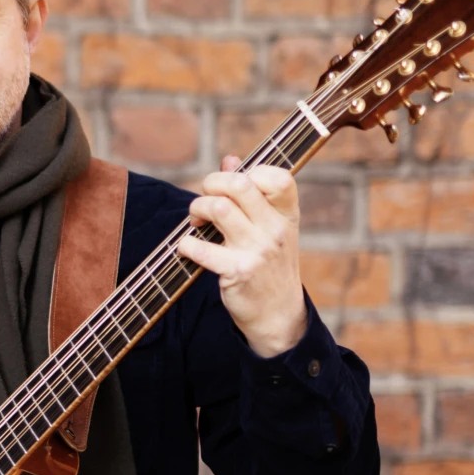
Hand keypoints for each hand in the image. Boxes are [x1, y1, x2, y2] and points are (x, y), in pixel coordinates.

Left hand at [176, 156, 307, 357]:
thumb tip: (229, 159)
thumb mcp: (270, 228)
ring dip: (197, 210)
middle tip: (205, 201)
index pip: (277, 176)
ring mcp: (258, 251)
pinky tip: (188, 249)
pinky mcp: (238, 272)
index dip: (250, 172)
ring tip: (196, 221)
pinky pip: (200, 248)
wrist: (278, 315)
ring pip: (219, 209)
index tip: (234, 187)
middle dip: (211, 184)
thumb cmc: (269, 265)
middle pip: (239, 185)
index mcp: (287, 214)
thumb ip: (251, 193)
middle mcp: (276, 229)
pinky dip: (186, 245)